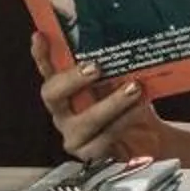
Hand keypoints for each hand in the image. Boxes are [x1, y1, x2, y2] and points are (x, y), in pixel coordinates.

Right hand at [34, 34, 168, 165]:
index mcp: (65, 89)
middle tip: (95, 67)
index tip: (40, 36)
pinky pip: (103, 138)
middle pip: (52, 94)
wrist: (149, 135)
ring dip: (111, 103)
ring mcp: (72, 133)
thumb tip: (121, 39)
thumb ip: (115, 65)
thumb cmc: (130, 103)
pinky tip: (138, 110)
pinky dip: (123, 121)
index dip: (41, 54)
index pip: (47, 69)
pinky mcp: (88, 153)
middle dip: (72, 79)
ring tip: (133, 89)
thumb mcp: (122, 80)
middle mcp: (62, 111)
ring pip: (84, 119)